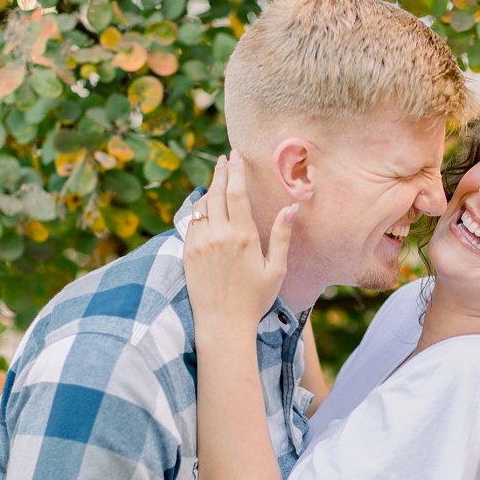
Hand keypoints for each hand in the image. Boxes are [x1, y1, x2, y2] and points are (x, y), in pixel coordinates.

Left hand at [183, 151, 296, 342]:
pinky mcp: (187, 252)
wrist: (222, 324)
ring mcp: (200, 243)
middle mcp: (219, 235)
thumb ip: (282, 236)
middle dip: (221, 172)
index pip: (236, 193)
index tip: (235, 156)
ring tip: (216, 179)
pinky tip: (204, 205)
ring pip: (201, 205)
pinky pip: (191, 222)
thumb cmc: (255, 300)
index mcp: (244, 237)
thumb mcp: (276, 269)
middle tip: (225, 159)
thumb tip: (291, 208)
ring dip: (209, 189)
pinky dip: (198, 209)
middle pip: (216, 193)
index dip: (235, 171)